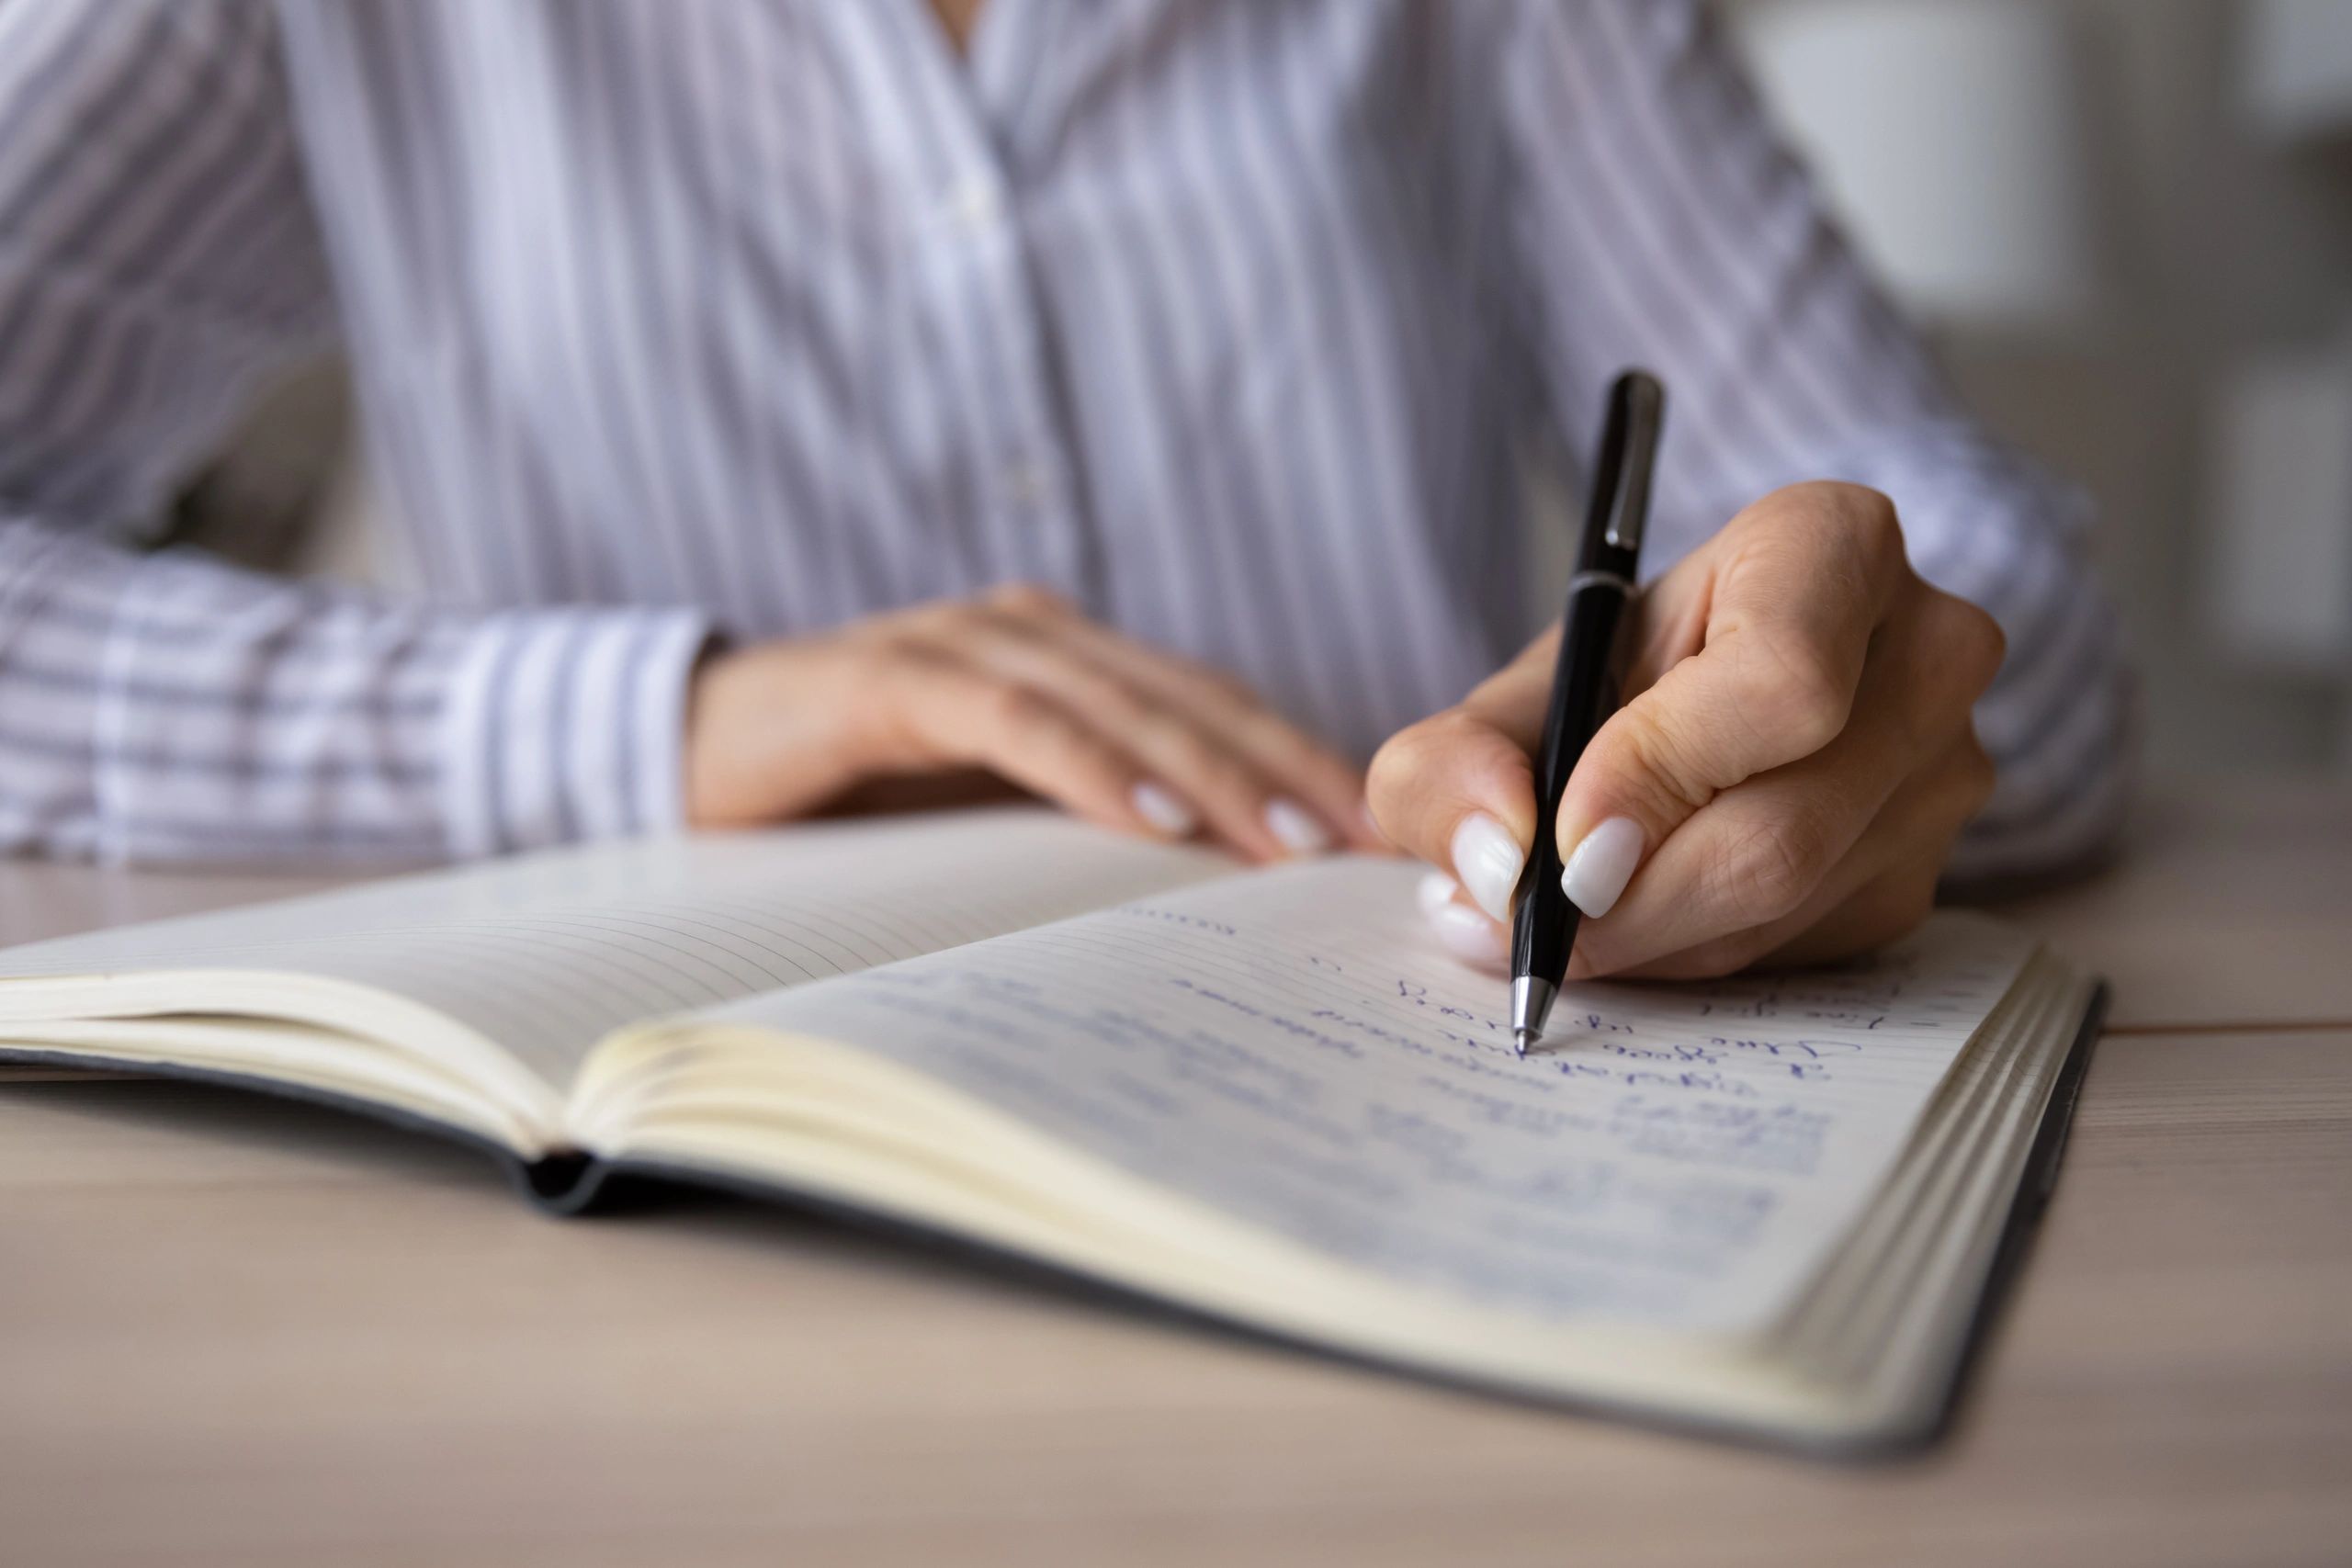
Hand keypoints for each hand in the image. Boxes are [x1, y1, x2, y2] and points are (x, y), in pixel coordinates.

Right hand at [684, 583, 1381, 860]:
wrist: (684, 755)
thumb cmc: (852, 802)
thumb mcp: (991, 822)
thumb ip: (1083, 835)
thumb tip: (1213, 908)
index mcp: (1072, 665)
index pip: (1215, 713)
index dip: (1302, 768)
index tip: (1378, 845)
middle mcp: (1035, 635)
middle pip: (1192, 701)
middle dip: (1287, 774)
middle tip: (1364, 850)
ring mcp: (964, 644)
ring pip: (1119, 703)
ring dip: (1208, 773)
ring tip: (1283, 846)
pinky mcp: (891, 677)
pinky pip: (1011, 717)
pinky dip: (1086, 766)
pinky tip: (1146, 822)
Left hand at [1368, 483, 2003, 978]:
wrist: (1683, 710)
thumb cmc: (1611, 680)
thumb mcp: (1513, 694)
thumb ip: (1454, 759)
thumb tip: (1496, 859)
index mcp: (1834, 544)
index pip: (1784, 681)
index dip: (1661, 776)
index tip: (1566, 842)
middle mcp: (1925, 650)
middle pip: (1785, 827)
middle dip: (1632, 901)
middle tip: (1530, 921)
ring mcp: (1947, 771)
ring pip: (1787, 905)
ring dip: (1651, 936)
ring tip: (1562, 911)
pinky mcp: (1928, 873)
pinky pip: (1800, 952)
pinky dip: (1696, 953)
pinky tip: (1644, 912)